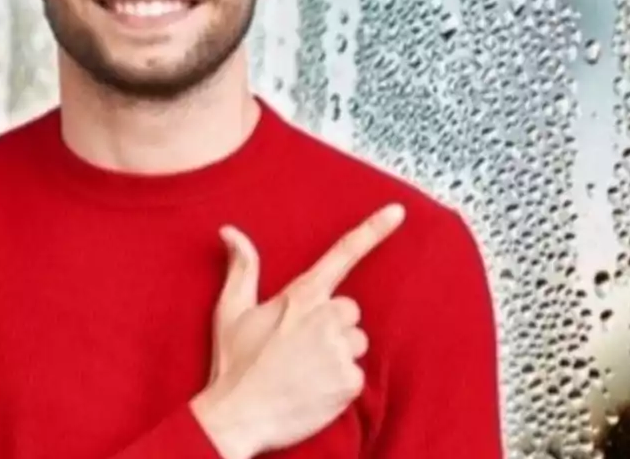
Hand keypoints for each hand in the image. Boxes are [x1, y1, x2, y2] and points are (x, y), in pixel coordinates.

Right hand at [191, 204, 405, 458]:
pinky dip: (339, 385)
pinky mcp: (349, 380)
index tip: (399, 211)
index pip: (343, 254)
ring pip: (356, 343)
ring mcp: (339, 348)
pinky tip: (313, 390)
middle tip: (300, 349)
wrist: (236, 418)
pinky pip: (357, 375)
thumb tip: (231, 231)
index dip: (373, 230)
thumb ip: (242, 268)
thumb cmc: (234, 366)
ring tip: (305, 371)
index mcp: (302, 295)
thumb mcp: (230, 312)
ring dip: (338, 355)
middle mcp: (325, 316)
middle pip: (350, 312)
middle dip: (332, 327)